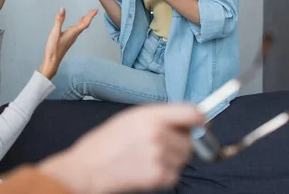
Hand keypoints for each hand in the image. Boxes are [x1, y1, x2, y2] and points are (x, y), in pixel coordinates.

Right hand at [39, 7, 97, 78]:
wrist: (52, 61)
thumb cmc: (53, 49)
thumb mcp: (55, 32)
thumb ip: (59, 20)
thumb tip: (63, 9)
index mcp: (72, 33)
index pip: (84, 23)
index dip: (90, 16)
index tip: (95, 10)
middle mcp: (73, 35)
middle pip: (83, 25)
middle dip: (88, 17)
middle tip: (93, 11)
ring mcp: (71, 38)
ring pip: (80, 28)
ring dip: (84, 21)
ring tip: (86, 16)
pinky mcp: (67, 40)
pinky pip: (76, 31)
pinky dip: (78, 25)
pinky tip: (76, 25)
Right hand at [39, 104, 203, 193]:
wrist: (88, 168)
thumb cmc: (105, 143)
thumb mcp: (129, 118)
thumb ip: (159, 116)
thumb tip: (188, 119)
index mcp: (150, 115)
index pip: (193, 113)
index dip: (200, 119)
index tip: (200, 123)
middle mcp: (158, 133)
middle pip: (191, 139)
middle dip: (180, 143)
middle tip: (159, 146)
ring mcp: (160, 156)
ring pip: (184, 158)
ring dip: (172, 160)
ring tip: (147, 158)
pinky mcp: (159, 176)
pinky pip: (175, 175)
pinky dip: (164, 175)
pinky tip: (145, 169)